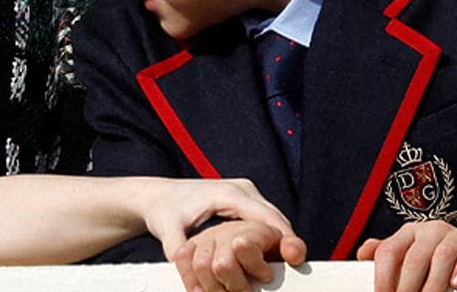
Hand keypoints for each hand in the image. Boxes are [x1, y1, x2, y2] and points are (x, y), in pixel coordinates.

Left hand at [142, 177, 306, 267]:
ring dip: (282, 239)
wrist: (157, 196)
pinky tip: (275, 257)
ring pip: (273, 219)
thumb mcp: (168, 230)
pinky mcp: (244, 201)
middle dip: (288, 240)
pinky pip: (265, 220)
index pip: (266, 217)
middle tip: (299, 264)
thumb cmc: (163, 212)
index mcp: (228, 194)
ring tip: (292, 264)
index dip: (284, 236)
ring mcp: (245, 193)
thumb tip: (184, 268)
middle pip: (275, 217)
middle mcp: (241, 189)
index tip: (295, 257)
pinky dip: (272, 236)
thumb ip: (177, 249)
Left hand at [357, 221, 456, 291]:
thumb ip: (386, 253)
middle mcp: (428, 230)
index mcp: (407, 233)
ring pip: (441, 257)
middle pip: (414, 258)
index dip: (382, 276)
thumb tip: (360, 257)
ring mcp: (453, 235)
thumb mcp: (408, 250)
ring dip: (434, 284)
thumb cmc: (432, 254)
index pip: (389, 251)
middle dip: (407, 286)